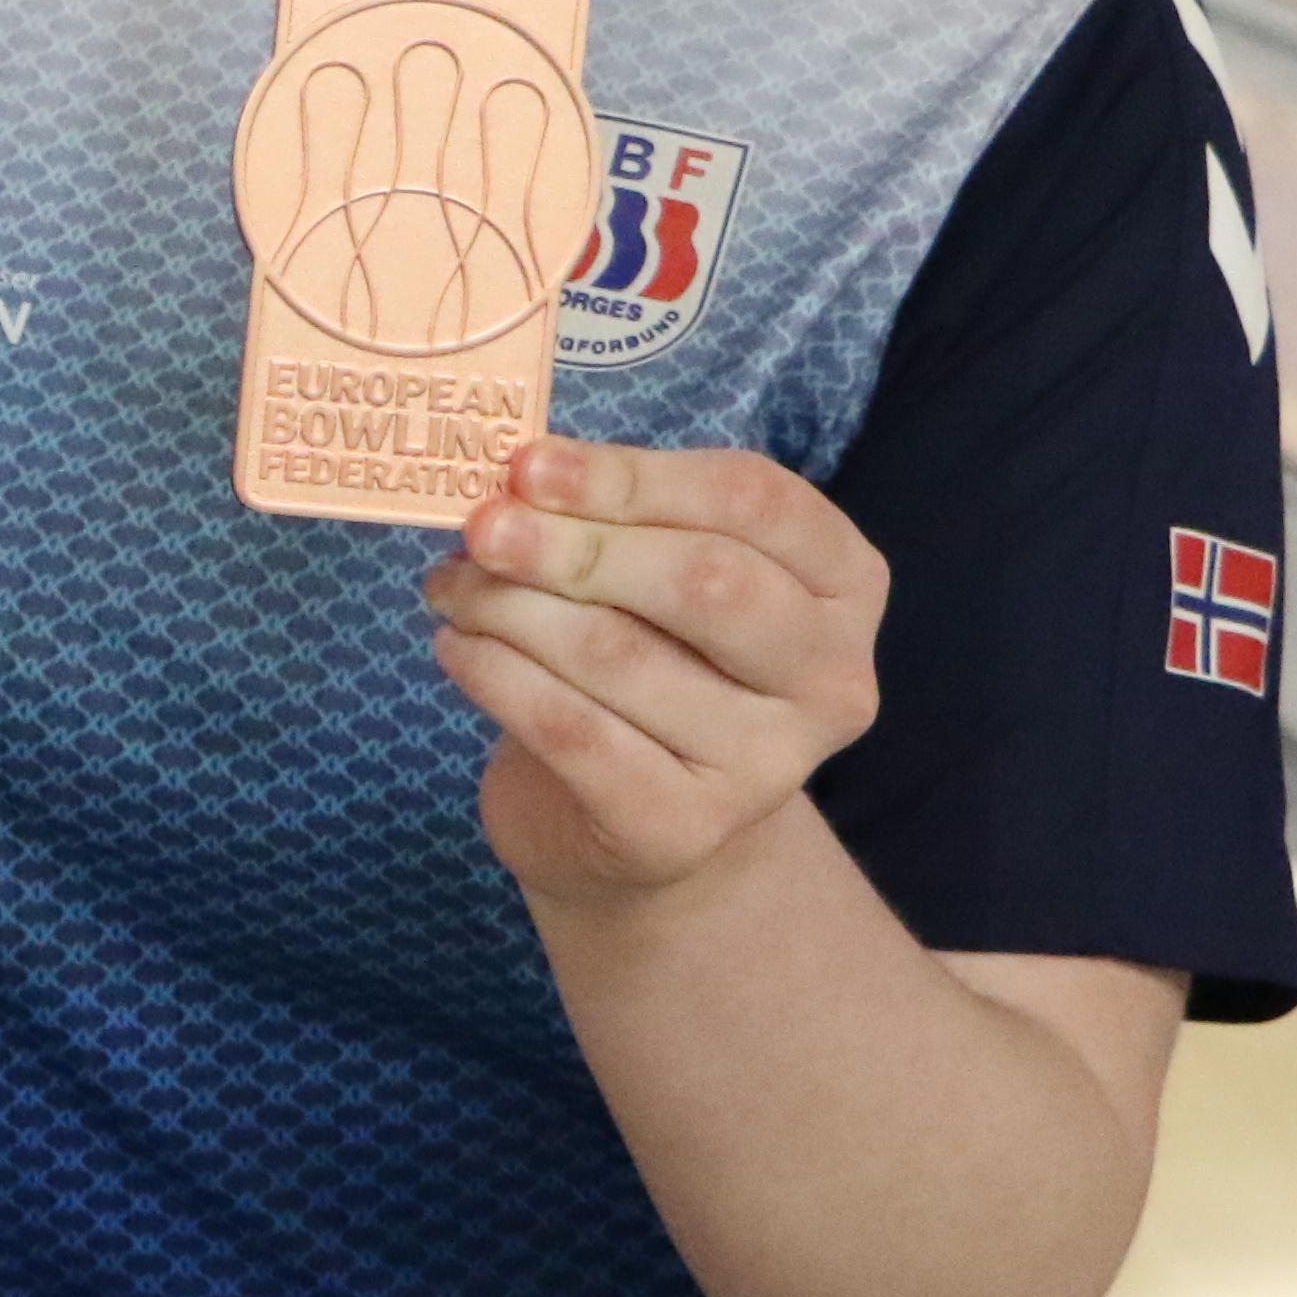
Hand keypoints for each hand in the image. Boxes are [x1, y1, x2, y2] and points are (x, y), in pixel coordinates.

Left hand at [422, 437, 886, 905]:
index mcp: (843, 584)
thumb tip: (519, 481)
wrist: (645, 830)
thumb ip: (619, 519)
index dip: (634, 476)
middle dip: (574, 544)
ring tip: (453, 586)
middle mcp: (829, 678)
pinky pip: (571, 731)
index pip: (754, 501)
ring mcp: (766, 765)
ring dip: (510, 607)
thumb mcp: (663, 576)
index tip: (531, 466)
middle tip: (482, 527)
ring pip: (620, 654)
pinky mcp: (683, 828)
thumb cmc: (656, 664)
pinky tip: (457, 648)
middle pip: (704, 579)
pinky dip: (495, 676)